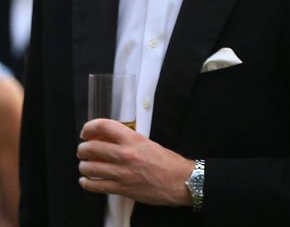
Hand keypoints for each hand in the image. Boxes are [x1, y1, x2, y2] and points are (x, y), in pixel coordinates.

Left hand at [77, 119, 192, 205]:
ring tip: (86, 166)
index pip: (104, 126)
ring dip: (83, 166)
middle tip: (83, 150)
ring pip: (88, 168)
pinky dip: (86, 183)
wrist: (180, 181)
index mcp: (134, 140)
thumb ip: (129, 141)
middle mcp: (125, 155)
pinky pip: (94, 186)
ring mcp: (121, 173)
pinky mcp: (121, 189)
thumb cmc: (169, 162)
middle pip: (91, 148)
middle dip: (82, 149)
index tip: (86, 131)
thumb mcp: (149, 143)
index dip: (89, 127)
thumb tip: (110, 139)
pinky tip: (87, 180)